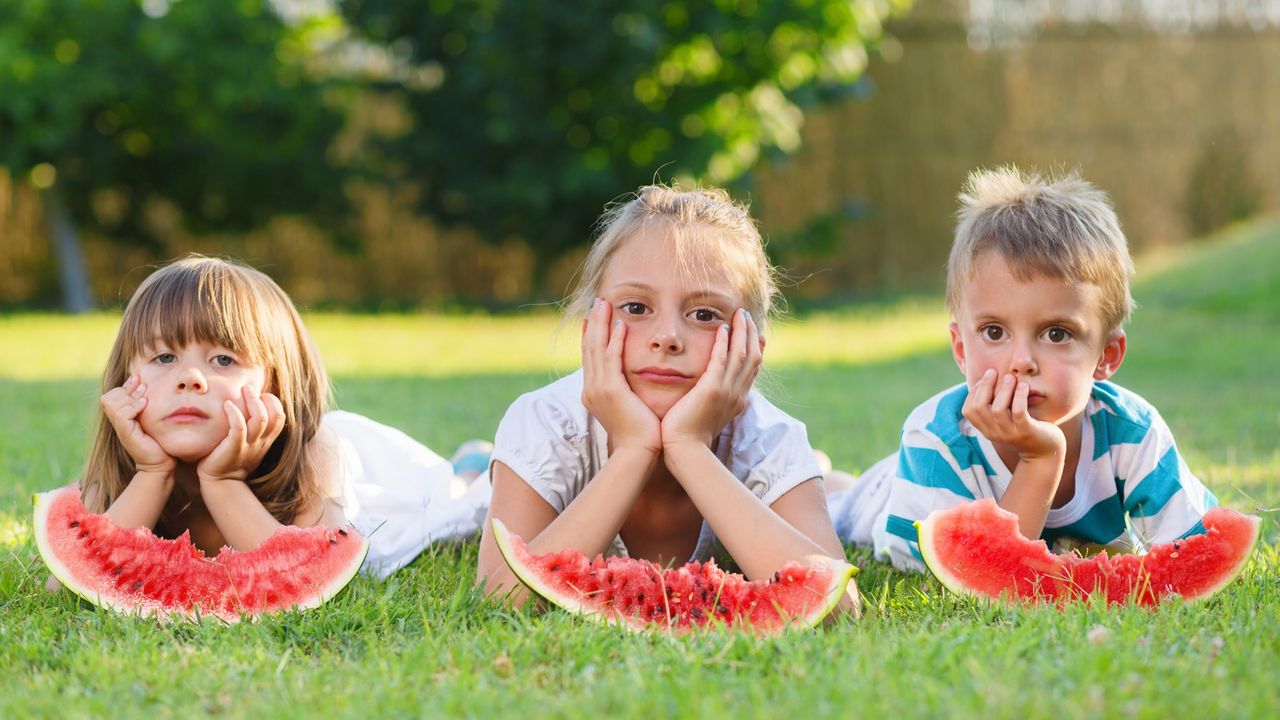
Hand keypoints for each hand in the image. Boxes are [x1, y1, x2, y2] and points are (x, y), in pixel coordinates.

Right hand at [100, 375, 173, 474]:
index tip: (139, 381)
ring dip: (130, 396)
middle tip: (143, 388)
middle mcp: (116, 422)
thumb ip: (143, 403)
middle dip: (126, 389)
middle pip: (108, 397)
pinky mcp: (125, 433)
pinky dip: (133, 406)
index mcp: (120, 417)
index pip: (111, 394)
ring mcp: (120, 428)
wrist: (161, 462)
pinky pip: (122, 413)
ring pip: (112, 403)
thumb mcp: (150, 417)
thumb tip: (142, 382)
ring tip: (145, 398)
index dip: (124, 386)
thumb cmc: (159, 440)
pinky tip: (146, 405)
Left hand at [197, 385, 285, 483]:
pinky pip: (239, 428)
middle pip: (273, 415)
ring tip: (243, 390)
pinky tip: (227, 404)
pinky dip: (235, 414)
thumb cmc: (231, 458)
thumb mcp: (248, 443)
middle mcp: (260, 441)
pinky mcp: (233, 448)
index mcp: (266, 439)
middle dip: (263, 398)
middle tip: (248, 387)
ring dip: (252, 401)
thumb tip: (249, 404)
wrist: (221, 482)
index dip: (273, 403)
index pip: (280, 417)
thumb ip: (251, 427)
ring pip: (260, 419)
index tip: (258, 395)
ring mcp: (248, 445)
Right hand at [580, 299, 661, 453]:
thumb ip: (625, 393)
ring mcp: (598, 389)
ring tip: (605, 304)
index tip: (594, 317)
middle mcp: (591, 388)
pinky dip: (614, 340)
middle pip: (588, 347)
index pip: (590, 357)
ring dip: (601, 324)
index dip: (590, 334)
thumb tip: (630, 385)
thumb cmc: (639, 434)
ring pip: (596, 348)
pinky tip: (620, 325)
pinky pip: (611, 358)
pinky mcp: (611, 390)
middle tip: (598, 302)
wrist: (637, 453)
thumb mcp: (626, 409)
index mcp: (593, 392)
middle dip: (593, 322)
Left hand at [661, 308, 761, 450]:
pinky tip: (722, 327)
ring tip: (739, 314)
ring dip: (742, 331)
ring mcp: (726, 391)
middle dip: (751, 334)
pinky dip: (724, 342)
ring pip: (742, 354)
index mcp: (737, 400)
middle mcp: (737, 394)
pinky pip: (722, 360)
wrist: (685, 451)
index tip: (753, 332)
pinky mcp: (712, 389)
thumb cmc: (689, 436)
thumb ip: (712, 400)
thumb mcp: (707, 414)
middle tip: (746, 316)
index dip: (755, 348)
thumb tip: (709, 391)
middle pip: (753, 357)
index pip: (752, 369)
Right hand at [962, 369, 1064, 460]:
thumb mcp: (1005, 421)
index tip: (983, 379)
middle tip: (994, 372)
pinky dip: (1019, 396)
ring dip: (1003, 389)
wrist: (1045, 453)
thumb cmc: (1025, 430)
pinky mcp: (1026, 431)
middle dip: (985, 386)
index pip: (968, 411)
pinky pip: (1018, 412)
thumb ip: (995, 407)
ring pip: (998, 409)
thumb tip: (986, 381)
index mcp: (986, 430)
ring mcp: (1010, 433)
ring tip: (1011, 377)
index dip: (973, 392)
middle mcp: (994, 433)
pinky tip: (1024, 386)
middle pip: (979, 407)